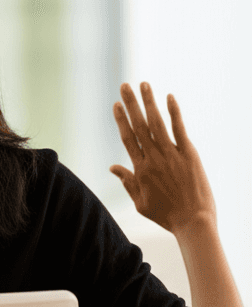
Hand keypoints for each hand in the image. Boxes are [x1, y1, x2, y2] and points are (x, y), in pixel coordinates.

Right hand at [109, 81, 216, 238]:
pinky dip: (174, 112)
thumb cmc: (166, 215)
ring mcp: (171, 154)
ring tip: (143, 84)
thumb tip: (112, 167)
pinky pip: (179, 129)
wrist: (193, 222)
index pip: (128, 138)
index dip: (121, 119)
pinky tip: (169, 97)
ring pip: (157, 123)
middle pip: (139, 126)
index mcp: (140, 169)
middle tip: (124, 86)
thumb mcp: (140, 202)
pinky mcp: (189, 154)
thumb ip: (127, 181)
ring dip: (149, 102)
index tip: (116, 104)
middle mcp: (153, 158)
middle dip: (131, 104)